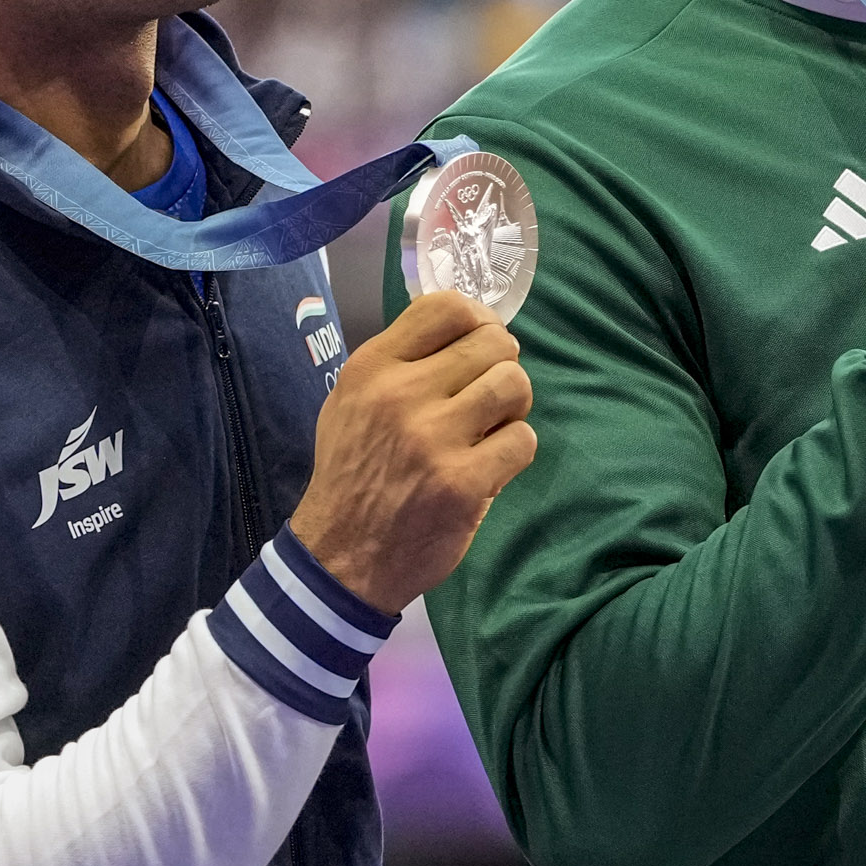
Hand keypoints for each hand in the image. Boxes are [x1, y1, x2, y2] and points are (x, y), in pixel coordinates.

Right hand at [287, 289, 534, 608]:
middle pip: (494, 343)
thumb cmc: (354, 474)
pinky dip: (514, 452)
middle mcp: (401, 394)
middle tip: (489, 395)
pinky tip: (488, 465)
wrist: (342, 557)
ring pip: (515, 385)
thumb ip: (403, 361)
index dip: (479, 320)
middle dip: (502, 365)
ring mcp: (434, 438)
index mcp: (372, 368)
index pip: (447, 308)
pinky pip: (523, 440)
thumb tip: (471, 327)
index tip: (480, 344)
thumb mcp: (353, 402)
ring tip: (491, 428)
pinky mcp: (464, 482)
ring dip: (513, 406)